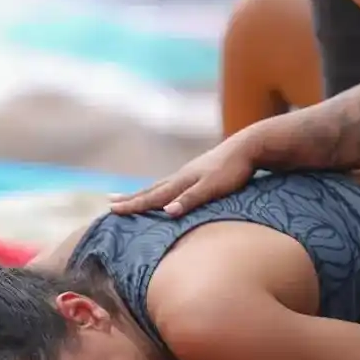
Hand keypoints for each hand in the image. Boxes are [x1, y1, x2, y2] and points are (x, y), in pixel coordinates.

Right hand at [110, 132, 256, 216]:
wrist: (248, 147)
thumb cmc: (233, 170)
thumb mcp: (212, 187)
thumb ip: (191, 199)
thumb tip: (167, 211)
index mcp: (181, 182)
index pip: (152, 196)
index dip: (132, 205)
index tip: (111, 209)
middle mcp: (180, 177)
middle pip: (150, 190)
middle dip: (130, 198)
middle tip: (110, 203)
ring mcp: (188, 174)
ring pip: (159, 186)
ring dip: (142, 193)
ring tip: (129, 196)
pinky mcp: (197, 173)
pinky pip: (171, 184)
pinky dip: (159, 189)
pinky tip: (163, 191)